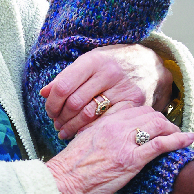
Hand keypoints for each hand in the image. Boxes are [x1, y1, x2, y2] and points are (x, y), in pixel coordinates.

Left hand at [41, 45, 173, 139]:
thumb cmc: (112, 65)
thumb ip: (66, 77)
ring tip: (65, 130)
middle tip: (57, 124)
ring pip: (88, 116)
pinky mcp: (134, 103)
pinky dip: (90, 130)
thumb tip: (44, 93)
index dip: (52, 103)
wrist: (148, 64)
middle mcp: (109, 73)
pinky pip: (106, 122)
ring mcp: (124, 88)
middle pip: (74, 103)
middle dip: (60, 118)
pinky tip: (83, 133)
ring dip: (72, 127)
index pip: (63, 87)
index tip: (50, 111)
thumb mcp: (89, 63)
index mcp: (94, 61)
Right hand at [46, 105, 193, 193]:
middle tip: (171, 130)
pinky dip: (178, 140)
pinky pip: (160, 144)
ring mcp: (125, 142)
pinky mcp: (131, 160)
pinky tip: (188, 139)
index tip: (154, 121)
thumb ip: (98, 135)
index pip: (133, 108)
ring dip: (173, 129)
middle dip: (164, 121)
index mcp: (104, 121)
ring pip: (158, 125)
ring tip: (181, 136)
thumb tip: (107, 139)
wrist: (62, 182)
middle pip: (149, 114)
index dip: (148, 114)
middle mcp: (116, 127)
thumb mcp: (83, 142)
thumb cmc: (70, 169)